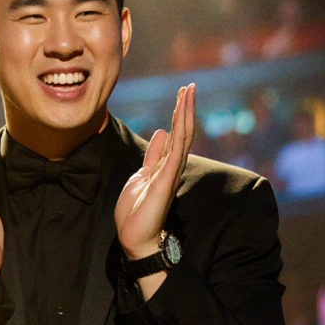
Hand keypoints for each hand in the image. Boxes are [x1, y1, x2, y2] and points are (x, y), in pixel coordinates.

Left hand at [116, 84, 194, 260]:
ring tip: (188, 93)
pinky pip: (175, 152)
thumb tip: (159, 133)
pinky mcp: (166, 180)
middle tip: (189, 87)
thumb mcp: (140, 176)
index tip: (182, 94)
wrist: (135, 238)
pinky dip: (179, 132)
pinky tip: (181, 115)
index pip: (174, 135)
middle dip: (185, 109)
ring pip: (182, 138)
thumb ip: (152, 156)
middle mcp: (171, 167)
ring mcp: (170, 173)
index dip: (178, 114)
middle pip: (182, 132)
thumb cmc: (137, 212)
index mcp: (164, 166)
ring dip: (185, 114)